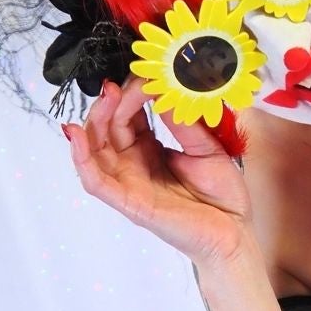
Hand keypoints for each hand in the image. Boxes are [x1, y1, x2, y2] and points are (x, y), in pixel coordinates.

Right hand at [63, 80, 256, 266]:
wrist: (235, 233)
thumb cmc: (222, 194)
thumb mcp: (206, 147)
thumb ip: (183, 121)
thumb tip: (164, 87)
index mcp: (150, 149)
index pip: (128, 115)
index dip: (131, 94)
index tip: (145, 76)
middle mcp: (134, 164)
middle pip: (106, 128)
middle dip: (111, 102)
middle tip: (122, 82)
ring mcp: (129, 183)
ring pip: (95, 149)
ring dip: (94, 120)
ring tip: (107, 96)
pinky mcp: (129, 202)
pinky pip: (95, 181)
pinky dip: (80, 159)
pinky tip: (76, 135)